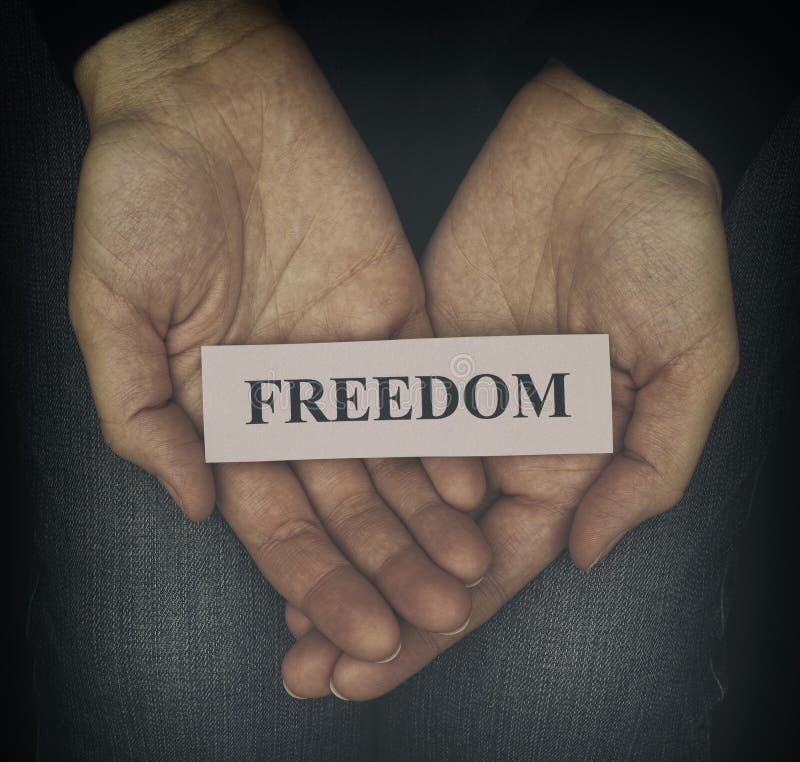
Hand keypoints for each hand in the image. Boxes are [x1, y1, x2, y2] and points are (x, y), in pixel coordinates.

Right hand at [69, 0, 488, 664]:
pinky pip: (426, 381)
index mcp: (224, 409)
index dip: (315, 580)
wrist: (207, 98)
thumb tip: (193, 505)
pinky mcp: (393, 308)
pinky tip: (475, 481)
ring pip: (395, 455)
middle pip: (347, 500)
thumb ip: (141, 414)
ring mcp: (347, 354)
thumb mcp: (111, 308)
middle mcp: (291, 393)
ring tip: (467, 571)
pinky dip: (448, 431)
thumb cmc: (141, 196)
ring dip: (430, 515)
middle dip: (388, 562)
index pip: (276, 518)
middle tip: (433, 616)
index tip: (359, 634)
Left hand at [283, 63, 737, 697]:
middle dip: (371, 608)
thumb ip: (648, 463)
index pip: (491, 566)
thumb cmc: (665, 245)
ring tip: (283, 613)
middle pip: (427, 546)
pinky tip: (285, 507)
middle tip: (308, 668)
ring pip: (386, 494)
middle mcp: (502, 440)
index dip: (435, 626)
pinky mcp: (416, 347)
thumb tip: (585, 554)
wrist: (606, 144)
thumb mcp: (689, 359)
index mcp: (567, 460)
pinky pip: (367, 417)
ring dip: (338, 552)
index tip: (372, 671)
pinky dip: (329, 465)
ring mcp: (454, 396)